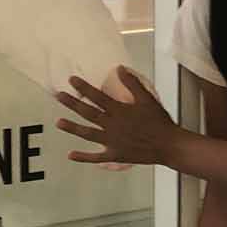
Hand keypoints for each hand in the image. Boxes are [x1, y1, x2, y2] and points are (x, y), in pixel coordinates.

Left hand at [57, 67, 176, 165]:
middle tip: (58, 96)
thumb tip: (119, 69)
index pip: (97, 96)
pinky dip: (83, 157)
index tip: (71, 80)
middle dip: (72, 104)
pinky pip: (96, 157)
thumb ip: (132, 83)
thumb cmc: (159, 121)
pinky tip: (70, 155)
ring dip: (72, 128)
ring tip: (58, 122)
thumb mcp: (147, 98)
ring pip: (88, 134)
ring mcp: (111, 142)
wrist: (168, 145)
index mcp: (119, 110)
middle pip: (88, 113)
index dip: (83, 87)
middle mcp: (112, 125)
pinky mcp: (115, 155)